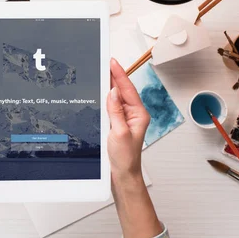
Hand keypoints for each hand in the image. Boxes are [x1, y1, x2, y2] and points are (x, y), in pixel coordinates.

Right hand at [107, 58, 161, 237]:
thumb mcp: (119, 132)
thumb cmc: (125, 158)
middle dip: (115, 76)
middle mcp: (133, 115)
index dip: (120, 74)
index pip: (128, 89)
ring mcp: (125, 119)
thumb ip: (116, 111)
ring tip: (102, 72)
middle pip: (123, 90)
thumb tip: (113, 91)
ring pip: (116, 98)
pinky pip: (111, 107)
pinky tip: (100, 93)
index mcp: (139, 114)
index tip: (113, 62)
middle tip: (105, 62)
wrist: (122, 175)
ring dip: (109, 86)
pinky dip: (105, 98)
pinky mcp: (117, 124)